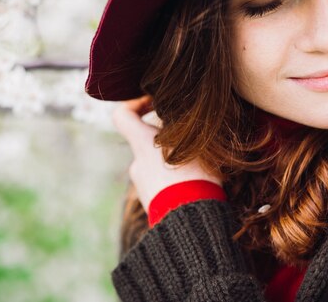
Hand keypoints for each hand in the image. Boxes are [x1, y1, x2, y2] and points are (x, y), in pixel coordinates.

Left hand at [112, 95, 222, 212]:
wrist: (190, 224)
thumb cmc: (194, 178)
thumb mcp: (194, 141)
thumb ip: (183, 126)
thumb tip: (179, 115)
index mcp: (143, 144)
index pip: (123, 115)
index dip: (135, 104)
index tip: (155, 103)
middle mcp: (138, 164)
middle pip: (149, 141)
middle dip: (171, 140)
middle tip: (197, 142)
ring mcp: (145, 187)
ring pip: (160, 164)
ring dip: (178, 163)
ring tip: (205, 169)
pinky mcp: (155, 205)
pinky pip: (166, 185)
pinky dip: (179, 182)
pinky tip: (201, 186)